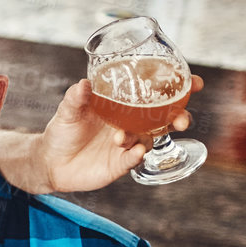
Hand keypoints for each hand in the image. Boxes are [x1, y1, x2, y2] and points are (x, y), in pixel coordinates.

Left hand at [38, 76, 197, 192]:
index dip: (179, 88)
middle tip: (182, 119)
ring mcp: (128, 144)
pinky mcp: (120, 164)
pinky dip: (136, 155)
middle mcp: (133, 124)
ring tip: (125, 136)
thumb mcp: (68, 111)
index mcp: (125, 106)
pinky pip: (133, 159)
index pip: (157, 95)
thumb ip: (76, 98)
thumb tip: (83, 84)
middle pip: (166, 119)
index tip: (195, 82)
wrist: (50, 161)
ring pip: (151, 139)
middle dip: (180, 117)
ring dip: (148, 137)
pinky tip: (133, 152)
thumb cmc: (63, 131)